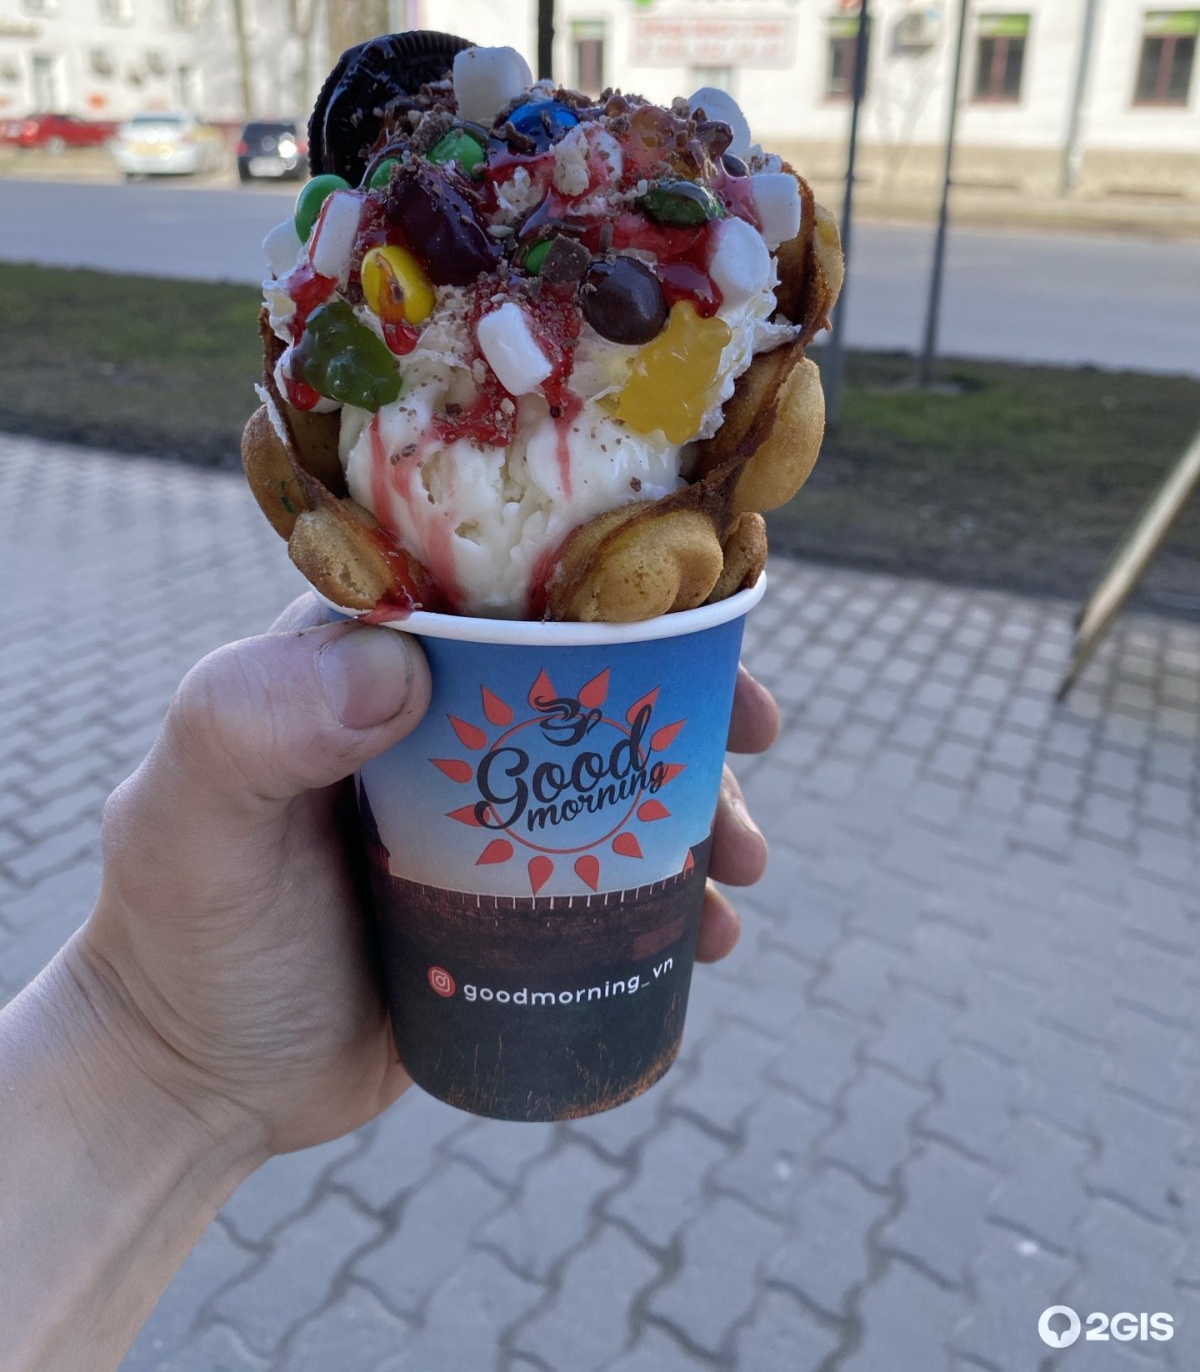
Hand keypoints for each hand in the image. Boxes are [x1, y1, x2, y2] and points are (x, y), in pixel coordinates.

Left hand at [73, 597, 776, 1159]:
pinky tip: (708, 936)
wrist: (196, 1080)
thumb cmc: (179, 930)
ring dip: (694, 807)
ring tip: (741, 867)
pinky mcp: (506, 904)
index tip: (694, 628)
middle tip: (748, 741)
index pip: (498, 595)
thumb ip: (254, 724)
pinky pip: (609, 881)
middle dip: (681, 704)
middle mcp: (432, 725)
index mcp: (362, 664)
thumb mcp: (191, 818)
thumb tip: (402, 666)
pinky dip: (671, 899)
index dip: (607, 595)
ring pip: (612, 782)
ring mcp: (479, 817)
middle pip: (583, 687)